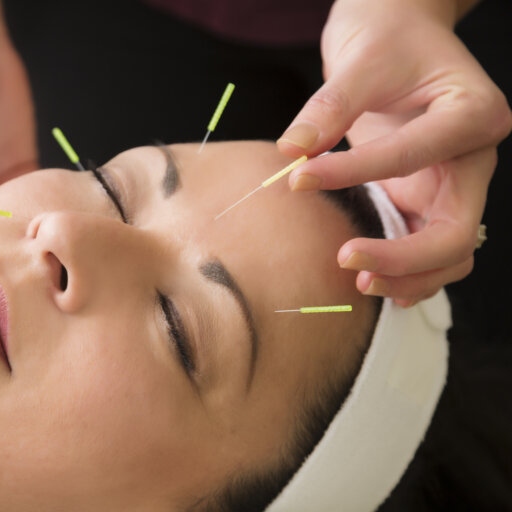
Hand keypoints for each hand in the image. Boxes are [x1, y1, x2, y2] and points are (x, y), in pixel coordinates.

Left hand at [277, 0, 510, 305]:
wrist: (397, 33)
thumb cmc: (387, 38)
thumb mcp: (360, 60)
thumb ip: (329, 106)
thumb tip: (292, 150)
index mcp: (472, 114)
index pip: (412, 156)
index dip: (353, 174)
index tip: (298, 177)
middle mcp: (473, 157)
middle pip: (456, 232)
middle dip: (403, 257)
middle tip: (346, 258)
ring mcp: (454, 183)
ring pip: (451, 252)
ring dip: (410, 276)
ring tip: (359, 283)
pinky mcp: (429, 197)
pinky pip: (429, 247)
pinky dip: (408, 272)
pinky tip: (374, 283)